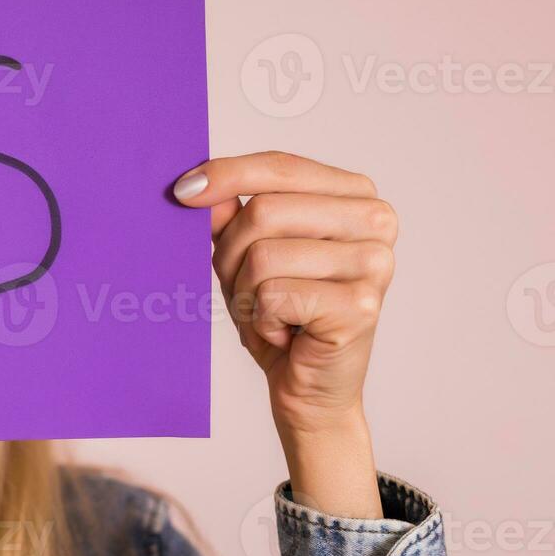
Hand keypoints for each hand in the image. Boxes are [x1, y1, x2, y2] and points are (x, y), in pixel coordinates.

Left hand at [173, 152, 395, 516]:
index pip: (279, 166)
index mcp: (356, 195)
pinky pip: (273, 296)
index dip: (225, 175)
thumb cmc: (284, 316)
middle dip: (231, 253)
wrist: (310, 388)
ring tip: (269, 313)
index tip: (180, 191)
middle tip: (245, 288)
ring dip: (246, 293)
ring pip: (263, 255)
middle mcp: (376, 221)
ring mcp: (375, 262)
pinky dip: (261, 320)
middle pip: (264, 211)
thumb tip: (200, 183)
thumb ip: (230, 215)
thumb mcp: (247, 256)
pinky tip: (285, 333)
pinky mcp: (360, 305)